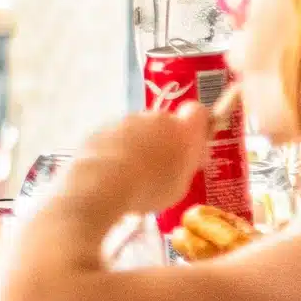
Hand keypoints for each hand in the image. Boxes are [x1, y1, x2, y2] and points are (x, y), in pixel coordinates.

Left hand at [68, 103, 211, 212]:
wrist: (103, 181)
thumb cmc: (150, 187)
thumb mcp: (180, 184)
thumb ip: (185, 165)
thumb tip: (186, 157)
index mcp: (182, 129)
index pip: (197, 112)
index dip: (196, 124)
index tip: (191, 142)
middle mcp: (156, 117)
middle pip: (164, 123)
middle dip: (164, 140)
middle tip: (158, 166)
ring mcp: (126, 119)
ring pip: (138, 129)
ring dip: (138, 144)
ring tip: (130, 173)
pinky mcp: (103, 126)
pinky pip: (115, 136)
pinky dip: (115, 148)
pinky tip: (111, 171)